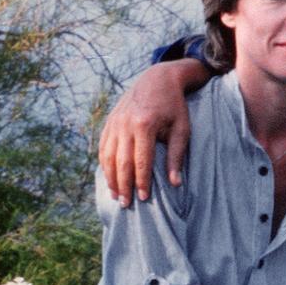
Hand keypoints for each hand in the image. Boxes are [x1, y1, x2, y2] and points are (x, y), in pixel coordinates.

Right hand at [98, 61, 194, 203]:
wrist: (157, 79)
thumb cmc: (174, 106)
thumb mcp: (181, 129)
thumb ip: (176, 156)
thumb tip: (176, 184)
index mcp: (144, 125)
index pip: (141, 161)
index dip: (142, 182)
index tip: (145, 199)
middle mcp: (125, 124)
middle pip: (121, 162)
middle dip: (123, 185)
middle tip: (126, 205)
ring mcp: (114, 122)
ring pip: (108, 156)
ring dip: (111, 178)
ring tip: (116, 196)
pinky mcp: (109, 121)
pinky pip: (103, 147)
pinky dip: (105, 164)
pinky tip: (109, 178)